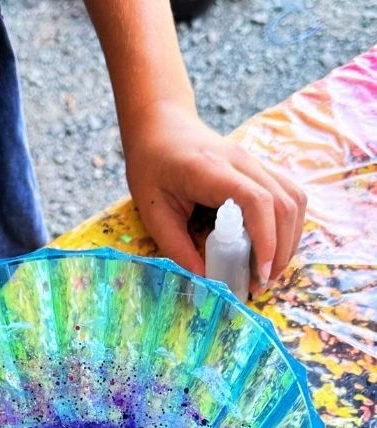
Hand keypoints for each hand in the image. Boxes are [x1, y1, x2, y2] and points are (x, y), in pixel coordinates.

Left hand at [123, 101, 306, 292]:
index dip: (266, 239)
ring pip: (294, 198)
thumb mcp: (153, 212)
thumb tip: (206, 281)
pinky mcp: (260, 168)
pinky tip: (273, 247)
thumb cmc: (151, 168)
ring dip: (289, 238)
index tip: (260, 273)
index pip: (257, 201)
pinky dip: (288, 224)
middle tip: (263, 283)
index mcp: (212, 171)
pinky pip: (289, 194)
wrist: (161, 127)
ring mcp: (255, 162)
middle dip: (280, 249)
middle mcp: (243, 162)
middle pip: (283, 203)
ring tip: (269, 270)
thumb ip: (177, 247)